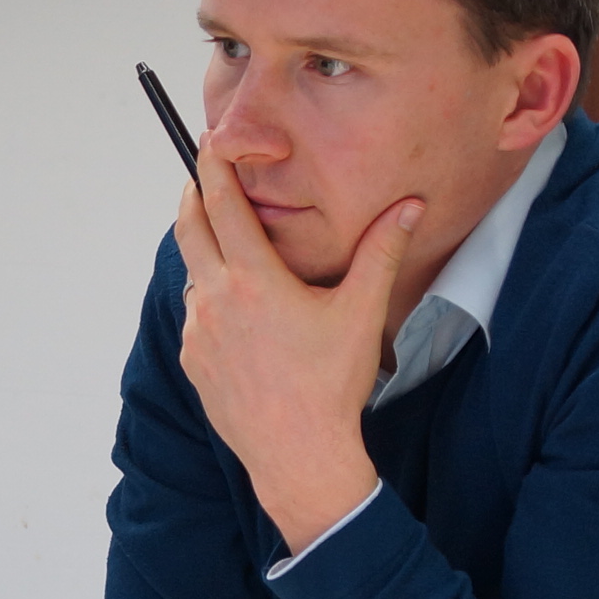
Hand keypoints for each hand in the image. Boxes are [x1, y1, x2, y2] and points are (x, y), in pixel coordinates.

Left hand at [174, 149, 424, 556]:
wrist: (299, 456)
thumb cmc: (331, 385)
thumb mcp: (360, 312)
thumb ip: (380, 252)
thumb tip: (409, 206)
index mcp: (253, 279)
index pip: (222, 204)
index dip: (213, 166)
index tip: (209, 142)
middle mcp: (215, 299)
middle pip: (189, 229)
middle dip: (195, 198)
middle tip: (203, 179)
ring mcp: (199, 333)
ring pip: (194, 275)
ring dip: (207, 255)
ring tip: (232, 250)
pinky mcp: (194, 361)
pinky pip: (197, 316)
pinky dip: (211, 301)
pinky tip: (240, 313)